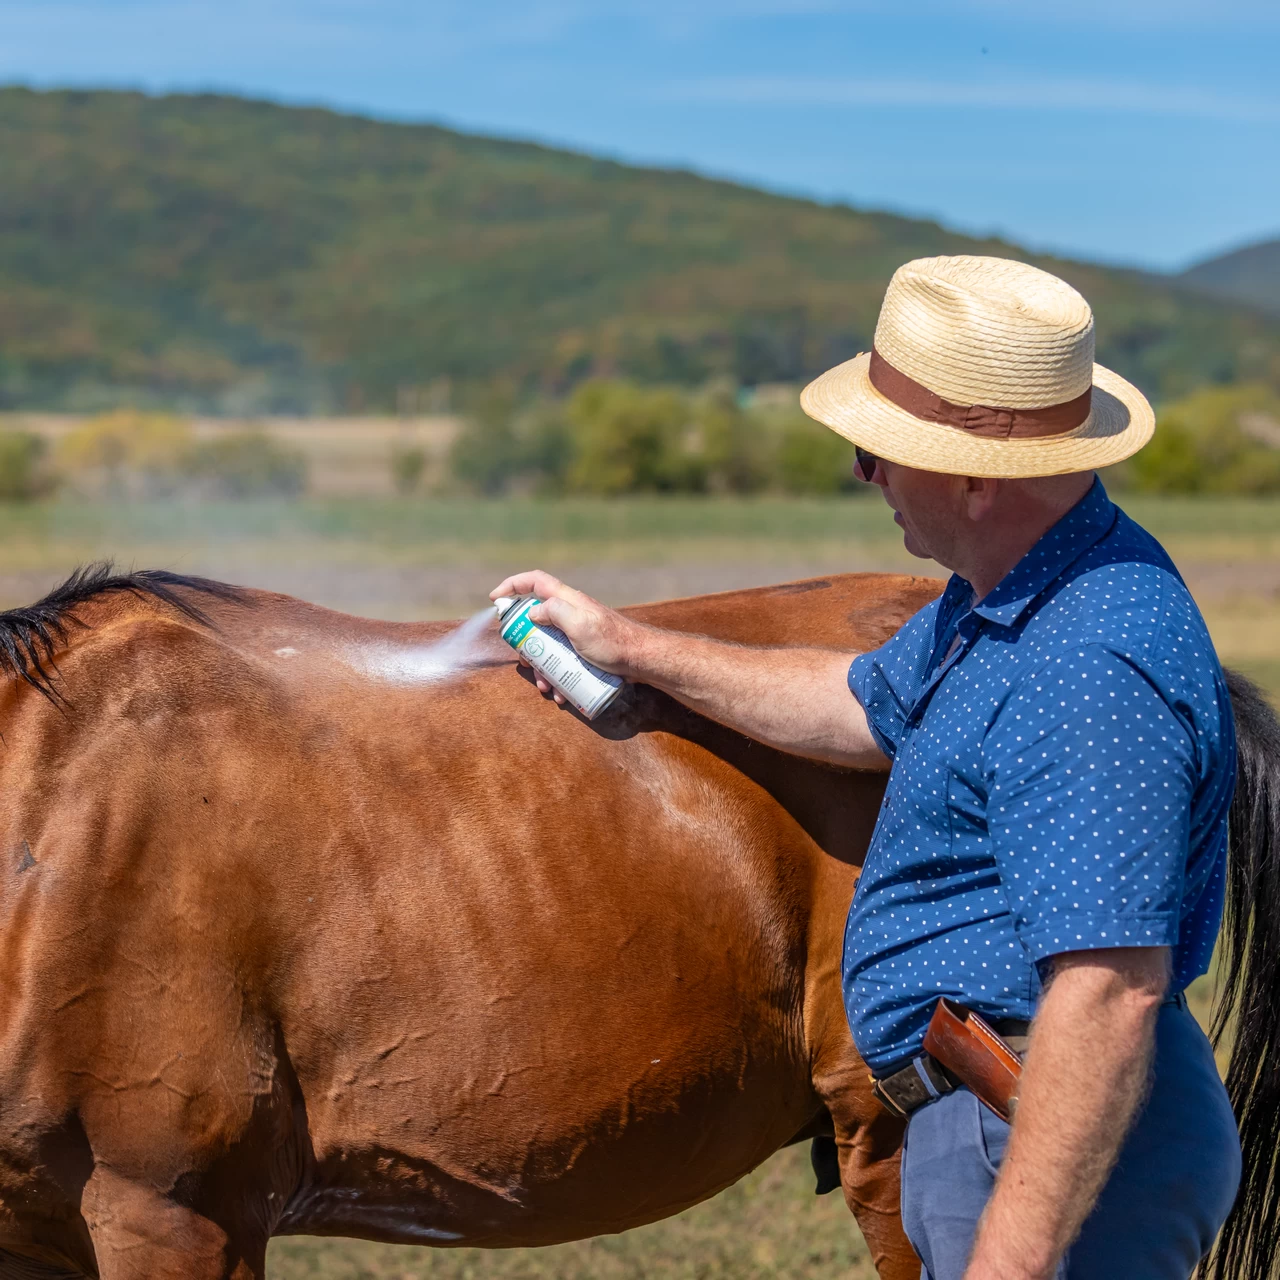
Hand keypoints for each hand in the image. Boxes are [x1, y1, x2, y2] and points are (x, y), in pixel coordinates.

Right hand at [490, 570, 643, 702]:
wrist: (640, 661)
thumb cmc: (612, 641)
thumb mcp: (580, 623)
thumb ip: (554, 612)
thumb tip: (532, 612)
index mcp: (567, 600)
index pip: (534, 581)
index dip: (512, 585)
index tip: (494, 599)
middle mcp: (570, 613)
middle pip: (535, 620)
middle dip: (525, 643)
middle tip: (524, 659)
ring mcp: (576, 633)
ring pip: (547, 646)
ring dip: (541, 666)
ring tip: (546, 685)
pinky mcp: (583, 651)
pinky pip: (562, 661)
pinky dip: (557, 676)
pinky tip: (561, 693)